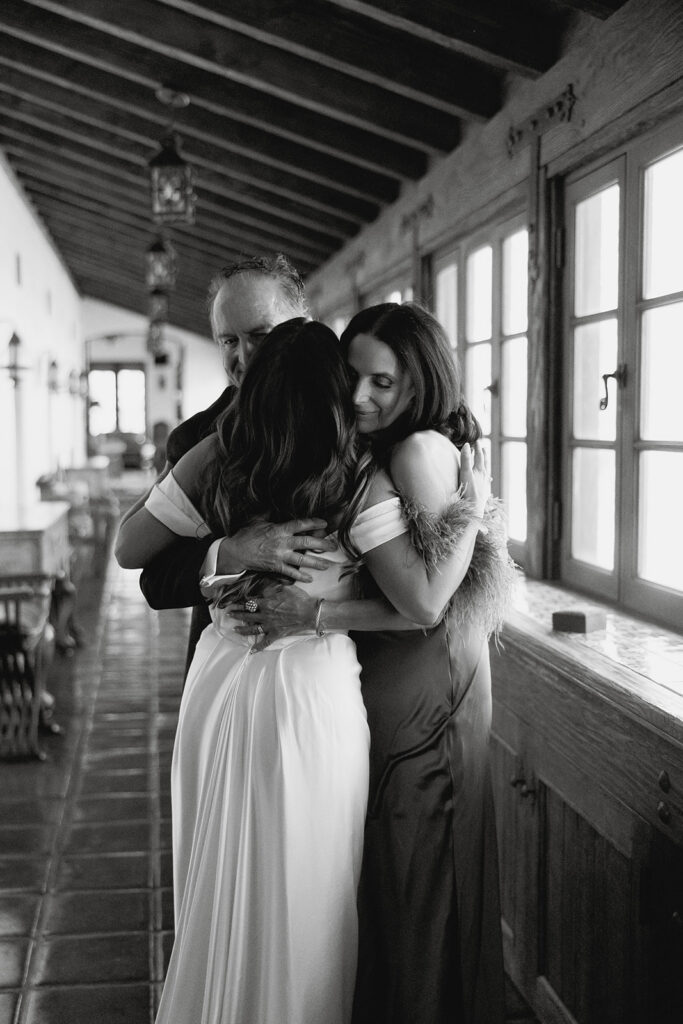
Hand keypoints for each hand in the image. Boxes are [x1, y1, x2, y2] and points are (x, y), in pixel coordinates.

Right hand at [217, 518, 336, 582]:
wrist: (235, 552)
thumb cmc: (246, 535)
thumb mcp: (259, 521)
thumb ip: (272, 517)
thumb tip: (278, 508)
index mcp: (279, 529)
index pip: (300, 524)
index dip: (314, 523)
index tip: (324, 523)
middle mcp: (282, 543)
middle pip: (306, 542)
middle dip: (322, 544)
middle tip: (333, 546)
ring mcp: (279, 556)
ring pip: (302, 559)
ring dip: (316, 562)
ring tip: (328, 565)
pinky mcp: (275, 567)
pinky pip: (291, 573)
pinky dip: (300, 576)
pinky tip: (310, 579)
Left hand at [225, 583, 316, 650]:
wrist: (309, 612)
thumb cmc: (299, 599)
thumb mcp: (286, 588)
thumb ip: (274, 587)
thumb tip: (266, 586)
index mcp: (267, 603)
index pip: (250, 602)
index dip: (241, 602)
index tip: (234, 602)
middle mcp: (265, 615)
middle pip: (247, 615)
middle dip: (236, 614)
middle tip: (229, 613)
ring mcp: (270, 626)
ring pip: (252, 629)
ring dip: (242, 629)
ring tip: (234, 629)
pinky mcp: (276, 634)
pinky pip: (265, 642)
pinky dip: (258, 647)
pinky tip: (252, 651)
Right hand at [459, 441, 490, 518]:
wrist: (474, 509)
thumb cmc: (468, 491)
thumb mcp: (465, 473)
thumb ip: (466, 459)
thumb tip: (467, 445)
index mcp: (480, 471)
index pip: (479, 456)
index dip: (477, 448)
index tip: (476, 442)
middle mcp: (485, 477)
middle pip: (485, 463)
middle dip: (483, 455)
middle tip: (483, 448)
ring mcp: (485, 485)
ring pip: (487, 472)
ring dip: (485, 466)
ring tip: (485, 462)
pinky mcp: (484, 493)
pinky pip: (486, 482)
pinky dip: (486, 478)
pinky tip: (487, 480)